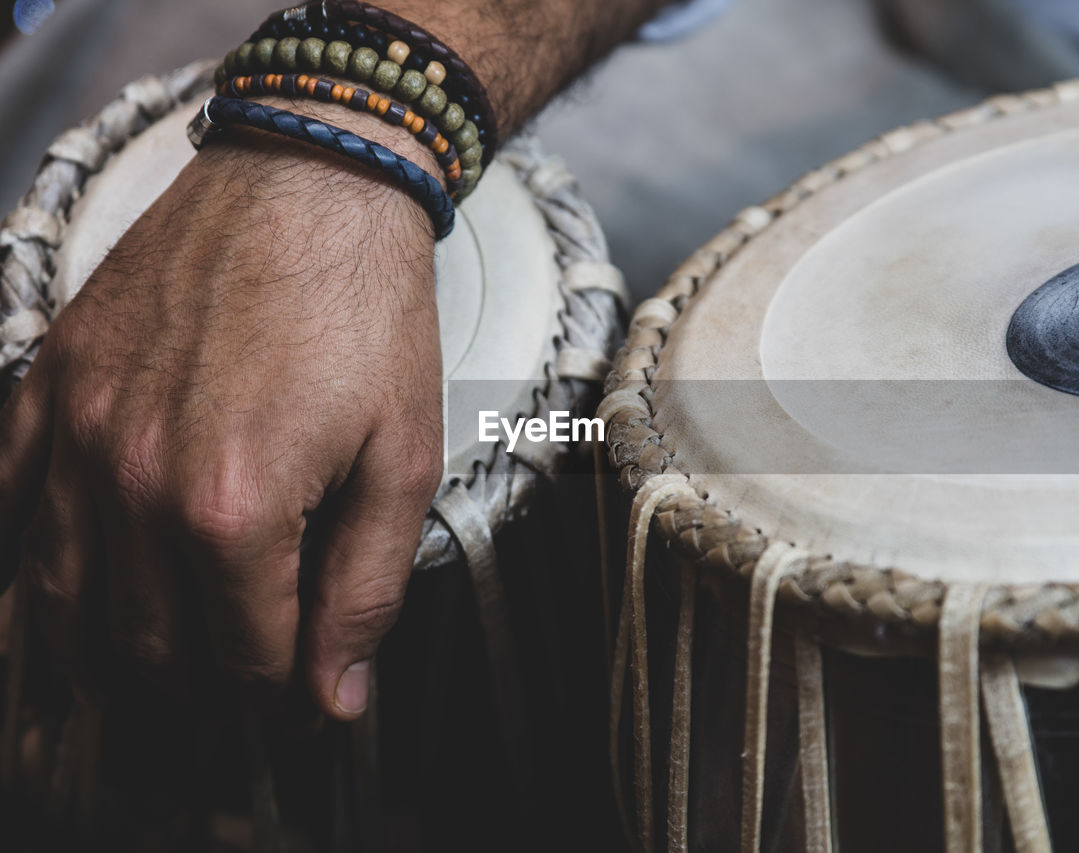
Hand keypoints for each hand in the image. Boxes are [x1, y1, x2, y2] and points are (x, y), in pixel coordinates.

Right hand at [0, 129, 442, 718]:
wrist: (312, 184)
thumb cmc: (371, 318)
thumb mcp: (404, 460)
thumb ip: (365, 589)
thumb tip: (335, 701)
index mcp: (232, 508)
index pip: (242, 656)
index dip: (279, 688)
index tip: (301, 688)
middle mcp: (133, 480)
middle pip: (148, 642)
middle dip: (201, 680)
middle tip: (238, 680)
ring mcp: (77, 429)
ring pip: (68, 596)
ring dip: (114, 644)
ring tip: (157, 661)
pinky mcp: (50, 381)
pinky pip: (10, 501)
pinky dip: (33, 561)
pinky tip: (57, 591)